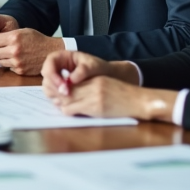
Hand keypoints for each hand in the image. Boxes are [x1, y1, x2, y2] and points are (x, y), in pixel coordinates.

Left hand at [0, 28, 63, 75]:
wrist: (51, 51)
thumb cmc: (36, 40)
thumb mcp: (21, 31)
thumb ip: (5, 35)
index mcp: (13, 37)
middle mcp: (14, 50)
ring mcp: (17, 61)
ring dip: (1, 58)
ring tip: (9, 53)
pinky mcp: (20, 70)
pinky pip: (7, 67)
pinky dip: (9, 64)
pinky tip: (17, 59)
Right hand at [41, 50, 138, 96]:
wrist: (108, 77)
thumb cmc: (100, 68)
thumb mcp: (93, 66)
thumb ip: (82, 71)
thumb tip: (70, 80)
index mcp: (62, 57)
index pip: (49, 64)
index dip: (53, 75)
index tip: (62, 86)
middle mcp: (57, 67)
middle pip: (46, 77)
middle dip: (53, 87)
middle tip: (65, 96)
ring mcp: (58, 79)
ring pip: (48, 88)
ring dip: (55, 95)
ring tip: (67, 100)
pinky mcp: (61, 89)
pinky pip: (54, 95)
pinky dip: (59, 100)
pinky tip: (68, 103)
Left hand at [47, 73, 176, 122]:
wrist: (138, 101)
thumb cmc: (123, 95)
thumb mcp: (105, 85)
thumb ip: (90, 86)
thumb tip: (73, 92)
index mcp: (95, 79)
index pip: (71, 80)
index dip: (60, 84)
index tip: (55, 88)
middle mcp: (92, 86)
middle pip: (66, 88)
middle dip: (56, 93)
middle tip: (52, 97)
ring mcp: (93, 97)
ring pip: (67, 98)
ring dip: (60, 102)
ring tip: (59, 104)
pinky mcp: (95, 108)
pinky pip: (73, 109)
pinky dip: (67, 110)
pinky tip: (68, 110)